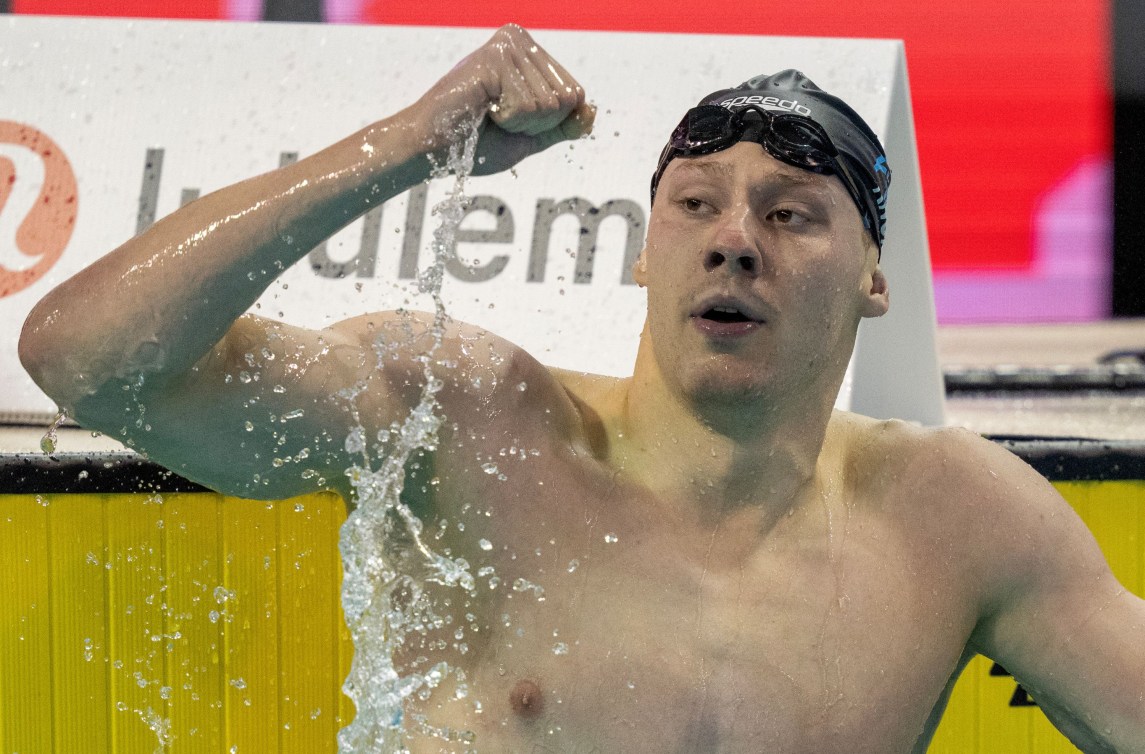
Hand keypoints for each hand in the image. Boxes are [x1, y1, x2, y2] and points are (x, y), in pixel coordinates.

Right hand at [411, 24, 595, 175]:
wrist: (433, 149)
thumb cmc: (474, 142)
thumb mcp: (531, 136)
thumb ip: (564, 125)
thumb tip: (592, 110)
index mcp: (531, 53)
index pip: (574, 95)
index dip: (546, 123)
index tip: (509, 119)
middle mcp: (520, 40)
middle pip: (567, 98)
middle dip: (535, 123)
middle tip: (497, 117)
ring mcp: (508, 45)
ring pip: (549, 104)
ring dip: (519, 123)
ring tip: (487, 112)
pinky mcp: (495, 57)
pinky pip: (528, 105)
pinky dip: (507, 119)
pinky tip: (482, 108)